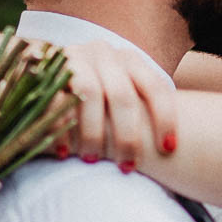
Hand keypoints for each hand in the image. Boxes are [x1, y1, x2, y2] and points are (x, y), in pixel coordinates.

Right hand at [62, 41, 177, 171]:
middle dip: (126, 135)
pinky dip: (60, 128)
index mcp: (130, 60)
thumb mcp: (123, 91)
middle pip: (122, 95)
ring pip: (89, 94)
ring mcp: (75, 58)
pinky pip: (55, 99)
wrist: (49, 67)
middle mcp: (105, 54)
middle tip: (127, 166)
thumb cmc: (98, 91)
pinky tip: (65, 152)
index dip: (165, 118)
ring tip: (93, 160)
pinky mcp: (47, 69)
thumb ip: (143, 107)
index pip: (155, 87)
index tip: (168, 148)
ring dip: (94, 132)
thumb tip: (174, 145)